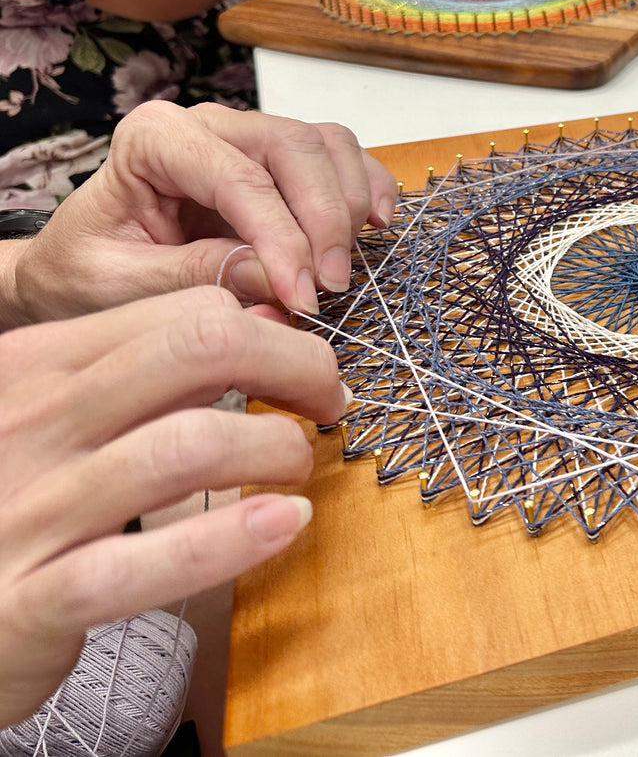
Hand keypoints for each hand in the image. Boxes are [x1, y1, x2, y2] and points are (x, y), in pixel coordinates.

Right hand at [0, 287, 347, 726]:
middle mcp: (34, 422)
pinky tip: (281, 524)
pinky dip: (229, 541)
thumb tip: (264, 321)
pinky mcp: (31, 601)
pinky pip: (140, 563)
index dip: (276, 336)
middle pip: (200, 351)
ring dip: (275, 449)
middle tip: (327, 406)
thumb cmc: (11, 498)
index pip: (189, 314)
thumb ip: (147, 369)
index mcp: (41, 365)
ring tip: (296, 469)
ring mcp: (31, 510)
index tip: (308, 373)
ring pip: (187, 446)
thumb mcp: (60, 413)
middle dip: (297, 367)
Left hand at [7, 102, 394, 324]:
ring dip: (349, 205)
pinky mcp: (282, 164)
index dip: (280, 236)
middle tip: (330, 287)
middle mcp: (209, 124)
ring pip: (327, 145)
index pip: (238, 177)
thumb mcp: (119, 285)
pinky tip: (374, 228)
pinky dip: (368, 187)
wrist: (82, 268)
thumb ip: (194, 276)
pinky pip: (342, 156)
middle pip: (294, 147)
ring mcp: (251, 138)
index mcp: (153, 138)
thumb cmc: (87, 271)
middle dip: (324, 219)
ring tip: (340, 270)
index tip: (302, 295)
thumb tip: (279, 280)